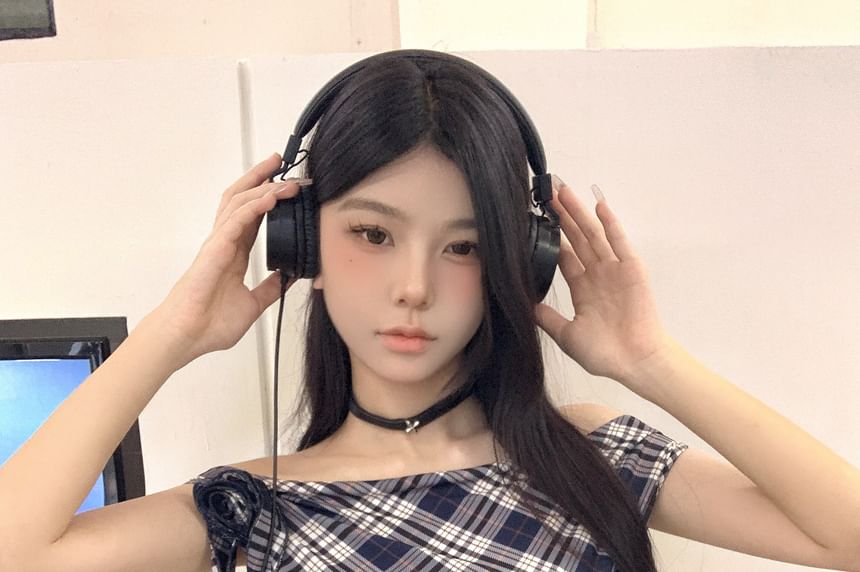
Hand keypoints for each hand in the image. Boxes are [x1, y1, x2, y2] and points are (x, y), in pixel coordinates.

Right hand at [150, 153, 302, 366]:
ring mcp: (218, 243)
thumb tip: (287, 278)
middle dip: (261, 177)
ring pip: (239, 202)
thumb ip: (269, 288)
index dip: (269, 197)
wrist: (188, 337)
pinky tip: (272, 197)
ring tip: (285, 176)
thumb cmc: (209, 323)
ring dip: (263, 186)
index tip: (288, 185)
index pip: (253, 215)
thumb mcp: (253, 304)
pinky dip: (255, 206)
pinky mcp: (214, 250)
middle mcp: (225, 242)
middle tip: (282, 162)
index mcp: (233, 252)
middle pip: (242, 198)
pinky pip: (236, 221)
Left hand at [533, 181, 672, 383]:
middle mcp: (597, 275)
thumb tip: (526, 305)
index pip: (563, 255)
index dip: (550, 237)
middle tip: (547, 193)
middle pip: (576, 238)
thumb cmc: (606, 353)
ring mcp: (614, 270)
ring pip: (593, 234)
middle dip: (562, 216)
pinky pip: (619, 242)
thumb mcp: (567, 335)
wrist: (635, 362)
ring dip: (579, 212)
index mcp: (583, 288)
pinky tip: (599, 205)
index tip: (536, 220)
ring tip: (564, 191)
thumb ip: (548, 318)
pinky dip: (610, 223)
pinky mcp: (631, 269)